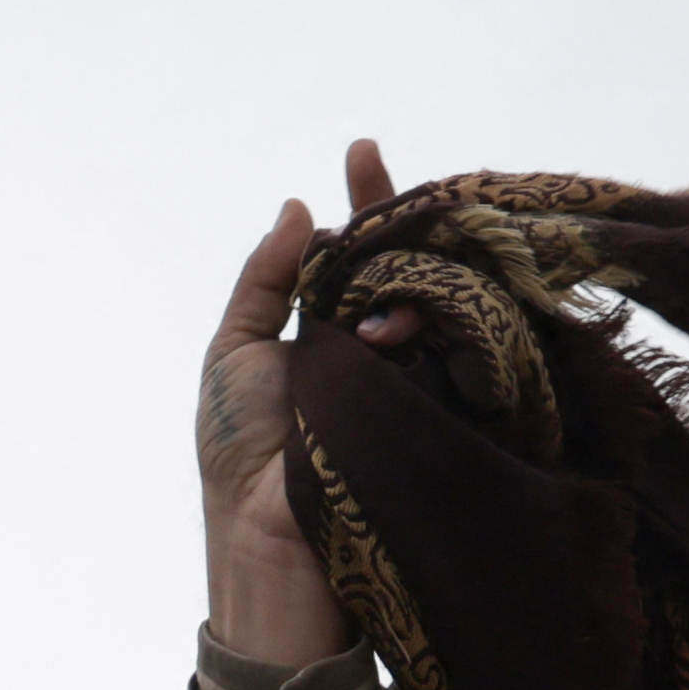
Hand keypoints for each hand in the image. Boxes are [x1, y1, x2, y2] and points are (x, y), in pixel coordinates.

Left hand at [194, 141, 404, 675]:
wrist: (269, 538)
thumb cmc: (239, 452)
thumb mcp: (233, 351)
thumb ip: (264, 278)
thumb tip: (299, 206)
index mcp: (322, 330)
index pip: (355, 254)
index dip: (366, 205)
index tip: (362, 151)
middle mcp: (373, 346)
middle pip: (404, 264)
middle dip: (400, 221)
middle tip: (380, 176)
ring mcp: (411, 374)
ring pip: (431, 296)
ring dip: (402, 282)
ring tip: (367, 318)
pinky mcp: (440, 407)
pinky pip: (454, 345)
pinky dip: (430, 323)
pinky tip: (397, 328)